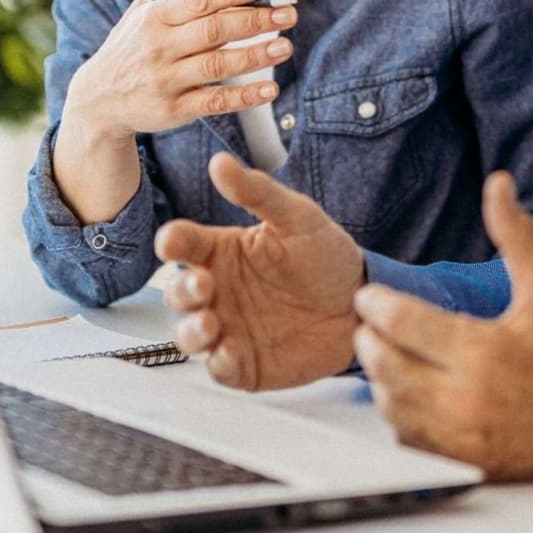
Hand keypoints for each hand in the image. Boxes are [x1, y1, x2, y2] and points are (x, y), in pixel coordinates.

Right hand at [60, 0, 296, 144]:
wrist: (99, 97)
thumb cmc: (134, 41)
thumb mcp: (150, 5)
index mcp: (156, 16)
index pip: (198, 0)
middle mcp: (159, 47)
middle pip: (213, 31)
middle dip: (254, 21)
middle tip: (288, 15)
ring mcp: (166, 80)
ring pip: (216, 66)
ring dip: (254, 56)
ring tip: (285, 46)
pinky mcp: (173, 110)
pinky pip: (213, 102)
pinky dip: (243, 97)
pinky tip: (270, 89)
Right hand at [155, 152, 365, 389]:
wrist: (361, 304)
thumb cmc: (325, 256)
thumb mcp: (297, 217)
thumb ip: (258, 193)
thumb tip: (220, 162)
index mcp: (221, 252)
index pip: (183, 245)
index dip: (172, 242)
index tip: (171, 240)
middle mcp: (217, 292)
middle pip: (178, 293)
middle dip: (182, 290)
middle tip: (202, 284)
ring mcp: (228, 329)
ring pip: (189, 335)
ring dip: (191, 332)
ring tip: (210, 323)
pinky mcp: (245, 364)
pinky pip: (221, 369)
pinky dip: (219, 364)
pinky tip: (228, 353)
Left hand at [351, 172, 532, 479]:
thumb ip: (515, 235)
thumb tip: (498, 185)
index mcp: (483, 351)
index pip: (402, 324)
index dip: (376, 305)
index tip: (369, 298)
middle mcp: (466, 398)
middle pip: (386, 365)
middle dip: (371, 340)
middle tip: (370, 325)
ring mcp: (461, 436)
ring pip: (391, 404)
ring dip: (381, 377)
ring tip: (386, 355)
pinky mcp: (462, 460)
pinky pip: (408, 439)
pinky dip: (399, 415)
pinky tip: (409, 395)